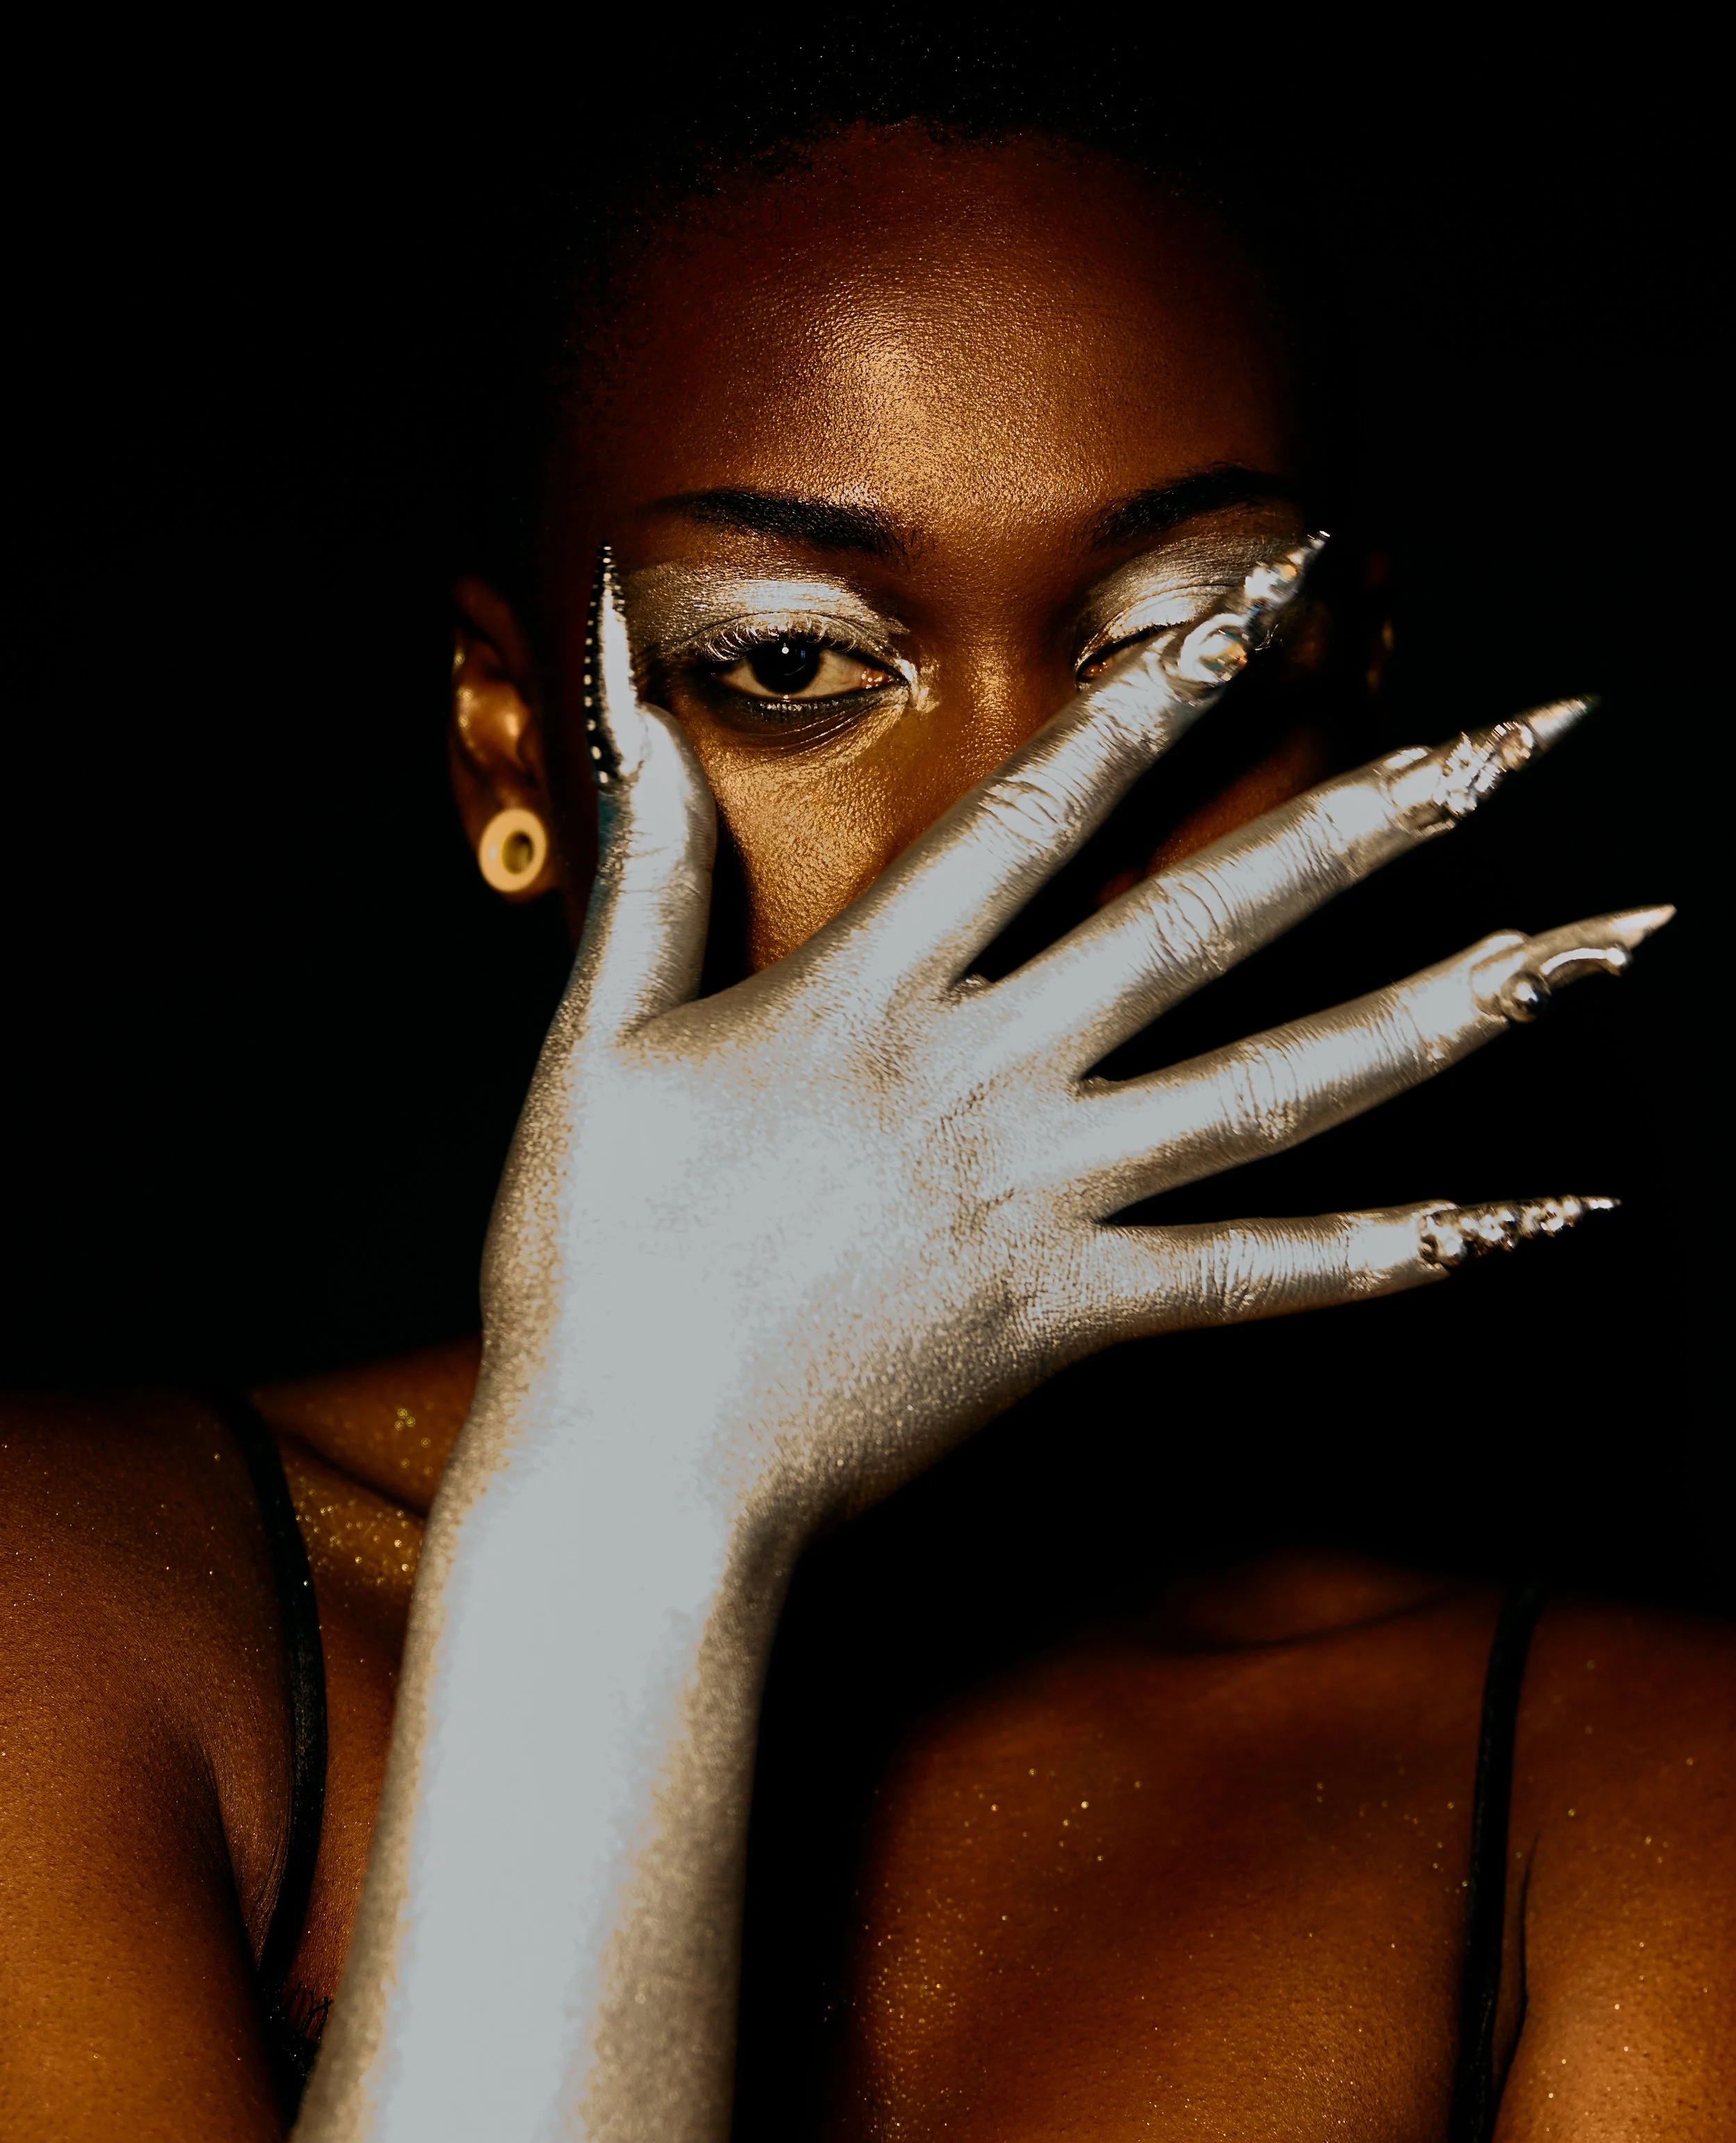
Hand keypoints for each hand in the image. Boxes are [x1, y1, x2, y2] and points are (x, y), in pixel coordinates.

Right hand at [481, 542, 1664, 1542]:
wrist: (633, 1476)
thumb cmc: (596, 1264)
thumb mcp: (596, 1043)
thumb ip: (644, 866)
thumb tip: (631, 694)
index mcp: (868, 995)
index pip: (1044, 803)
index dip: (1163, 684)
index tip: (1272, 587)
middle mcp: (984, 1081)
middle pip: (1211, 920)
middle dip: (1378, 817)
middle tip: (1524, 741)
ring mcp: (1043, 1204)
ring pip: (1277, 1087)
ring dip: (1446, 1014)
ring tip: (1586, 955)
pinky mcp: (1073, 1321)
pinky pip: (1257, 1281)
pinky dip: (1388, 1253)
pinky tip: (1512, 1222)